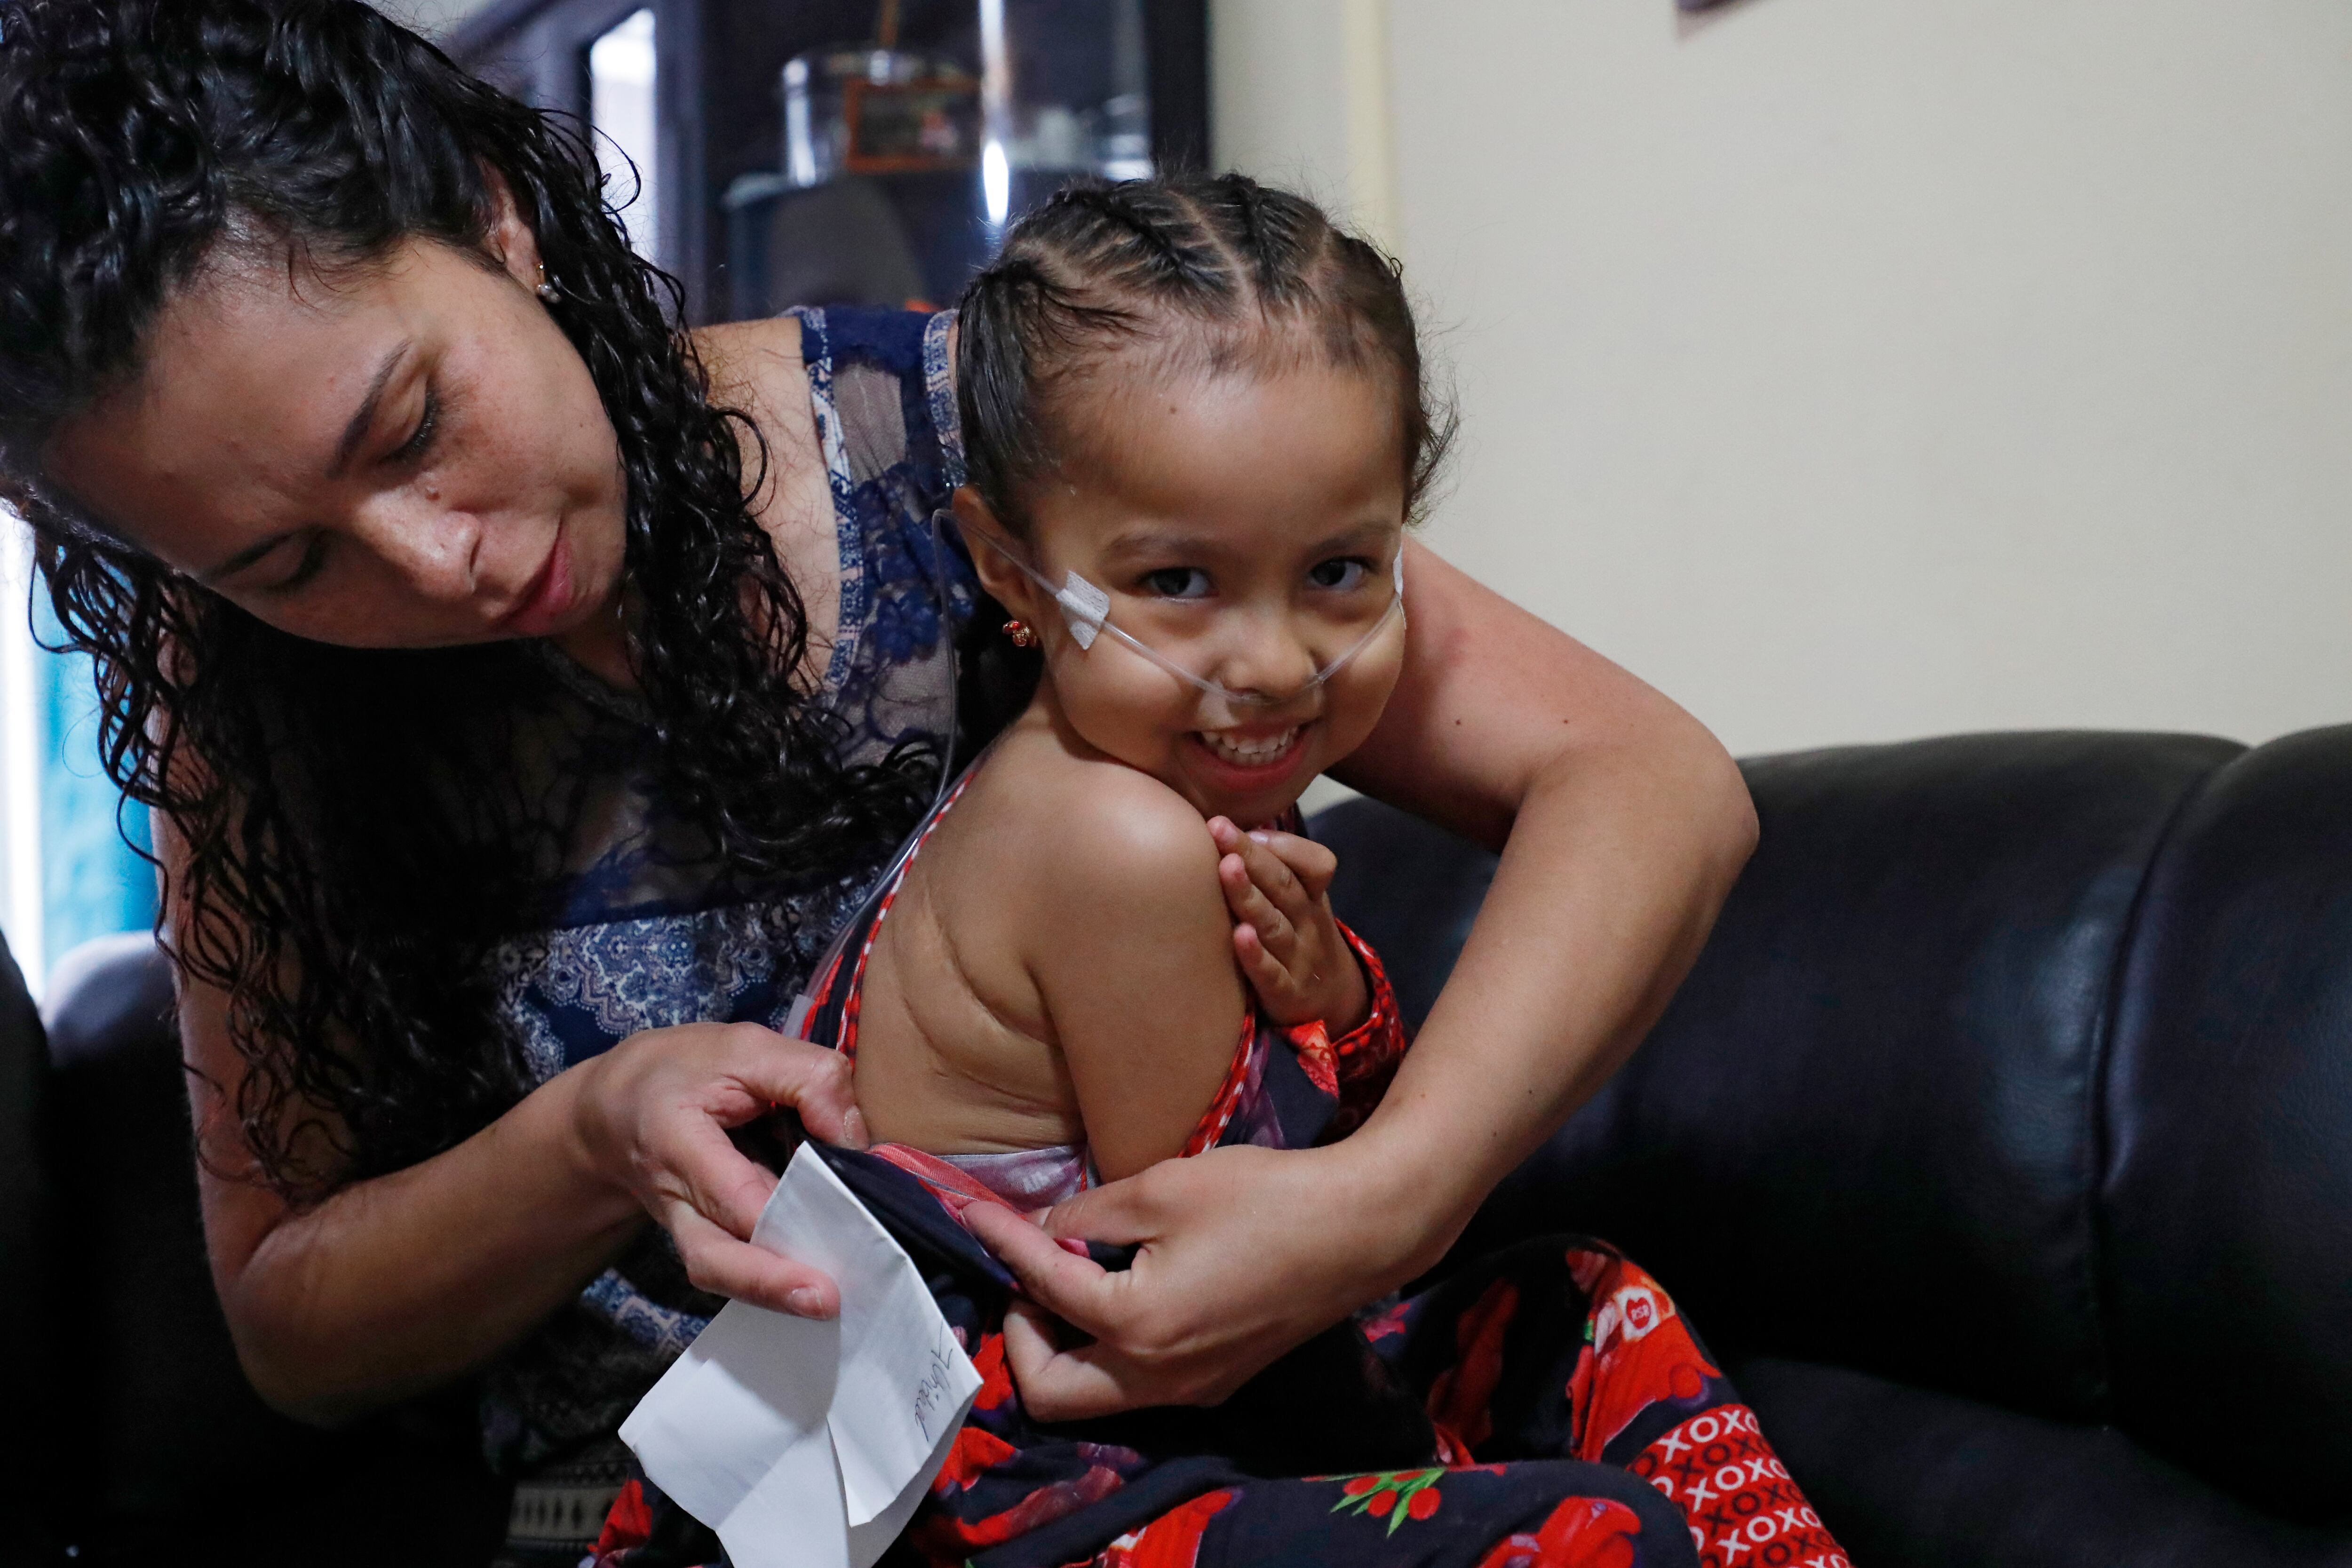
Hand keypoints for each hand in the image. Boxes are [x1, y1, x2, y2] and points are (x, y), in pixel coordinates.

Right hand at [570, 1022, 867, 1318]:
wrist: (619, 1107)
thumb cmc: (684, 1071)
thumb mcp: (744, 1048)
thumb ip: (805, 1078)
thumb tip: (854, 1136)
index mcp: (676, 1141)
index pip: (730, 1190)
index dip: (783, 1209)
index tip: (842, 1216)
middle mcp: (674, 1198)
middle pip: (711, 1257)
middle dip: (768, 1283)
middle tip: (826, 1300)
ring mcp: (685, 1226)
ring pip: (719, 1272)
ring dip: (772, 1293)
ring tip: (827, 1303)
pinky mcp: (704, 1235)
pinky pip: (733, 1266)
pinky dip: (772, 1278)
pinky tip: (815, 1280)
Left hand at [963, 1138, 1451, 1419]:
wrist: (1360, 1228)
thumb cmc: (1263, 1198)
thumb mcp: (1162, 1187)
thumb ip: (1088, 1214)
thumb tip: (1041, 1230)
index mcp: (1136, 1327)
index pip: (1042, 1286)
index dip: (1002, 1240)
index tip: (974, 1210)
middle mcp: (1157, 1377)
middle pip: (1048, 1392)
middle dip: (1020, 1336)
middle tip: (1028, 1277)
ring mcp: (1191, 1387)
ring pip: (1092, 1397)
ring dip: (1062, 1347)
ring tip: (1069, 1280)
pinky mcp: (1217, 1378)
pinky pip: (1136, 1384)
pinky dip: (1107, 1349)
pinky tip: (1122, 1290)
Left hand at [1209, 816, 1368, 1030]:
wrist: (1331, 1004)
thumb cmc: (1298, 938)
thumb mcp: (1300, 902)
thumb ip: (1274, 868)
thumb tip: (1227, 827)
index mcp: (1311, 897)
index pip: (1314, 864)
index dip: (1279, 843)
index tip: (1234, 824)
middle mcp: (1308, 923)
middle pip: (1283, 885)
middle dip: (1250, 855)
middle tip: (1218, 828)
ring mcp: (1298, 958)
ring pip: (1274, 924)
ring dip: (1250, 896)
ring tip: (1227, 869)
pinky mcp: (1285, 993)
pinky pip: (1271, 973)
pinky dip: (1255, 955)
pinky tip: (1238, 936)